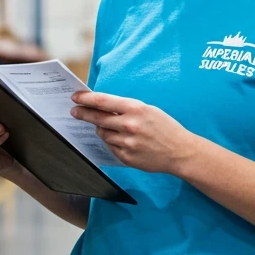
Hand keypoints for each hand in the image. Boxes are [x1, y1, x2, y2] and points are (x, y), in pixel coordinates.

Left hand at [70, 91, 199, 174]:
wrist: (180, 151)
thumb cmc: (165, 127)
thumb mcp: (148, 110)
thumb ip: (126, 108)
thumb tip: (101, 107)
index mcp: (136, 109)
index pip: (103, 101)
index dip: (86, 99)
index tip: (75, 97)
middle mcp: (130, 125)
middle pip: (97, 118)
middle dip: (83, 114)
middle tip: (74, 112)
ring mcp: (127, 142)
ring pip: (103, 133)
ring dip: (101, 129)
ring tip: (110, 127)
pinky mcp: (126, 157)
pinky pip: (110, 146)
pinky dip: (112, 142)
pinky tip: (121, 140)